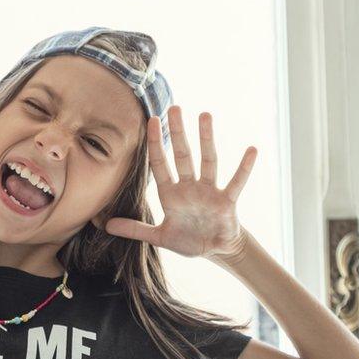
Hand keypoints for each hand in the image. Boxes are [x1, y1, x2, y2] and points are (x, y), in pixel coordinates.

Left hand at [103, 106, 256, 266]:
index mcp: (171, 193)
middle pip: (183, 155)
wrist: (214, 251)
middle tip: (175, 107)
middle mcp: (189, 187)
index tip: (152, 120)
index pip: (160, 164)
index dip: (155, 144)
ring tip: (205, 115)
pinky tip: (252, 150)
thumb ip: (135, 230)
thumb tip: (106, 225)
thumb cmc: (188, 240)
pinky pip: (236, 181)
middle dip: (178, 132)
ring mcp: (209, 191)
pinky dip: (244, 167)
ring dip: (207, 139)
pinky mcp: (227, 201)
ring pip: (208, 160)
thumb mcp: (159, 237)